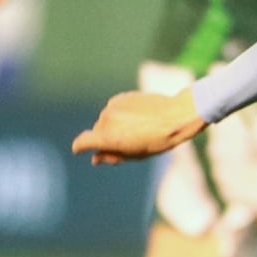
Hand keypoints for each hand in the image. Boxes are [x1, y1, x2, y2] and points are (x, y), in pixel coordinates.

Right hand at [72, 90, 205, 164]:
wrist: (176, 115)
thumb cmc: (158, 140)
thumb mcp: (136, 154)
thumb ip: (113, 156)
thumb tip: (95, 159)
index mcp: (108, 137)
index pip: (82, 142)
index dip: (80, 147)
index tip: (80, 149)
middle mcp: (106, 120)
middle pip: (98, 132)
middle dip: (107, 139)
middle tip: (129, 144)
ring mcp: (112, 107)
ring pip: (106, 120)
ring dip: (115, 125)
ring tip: (138, 129)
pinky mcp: (120, 97)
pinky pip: (115, 109)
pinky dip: (121, 114)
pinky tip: (139, 117)